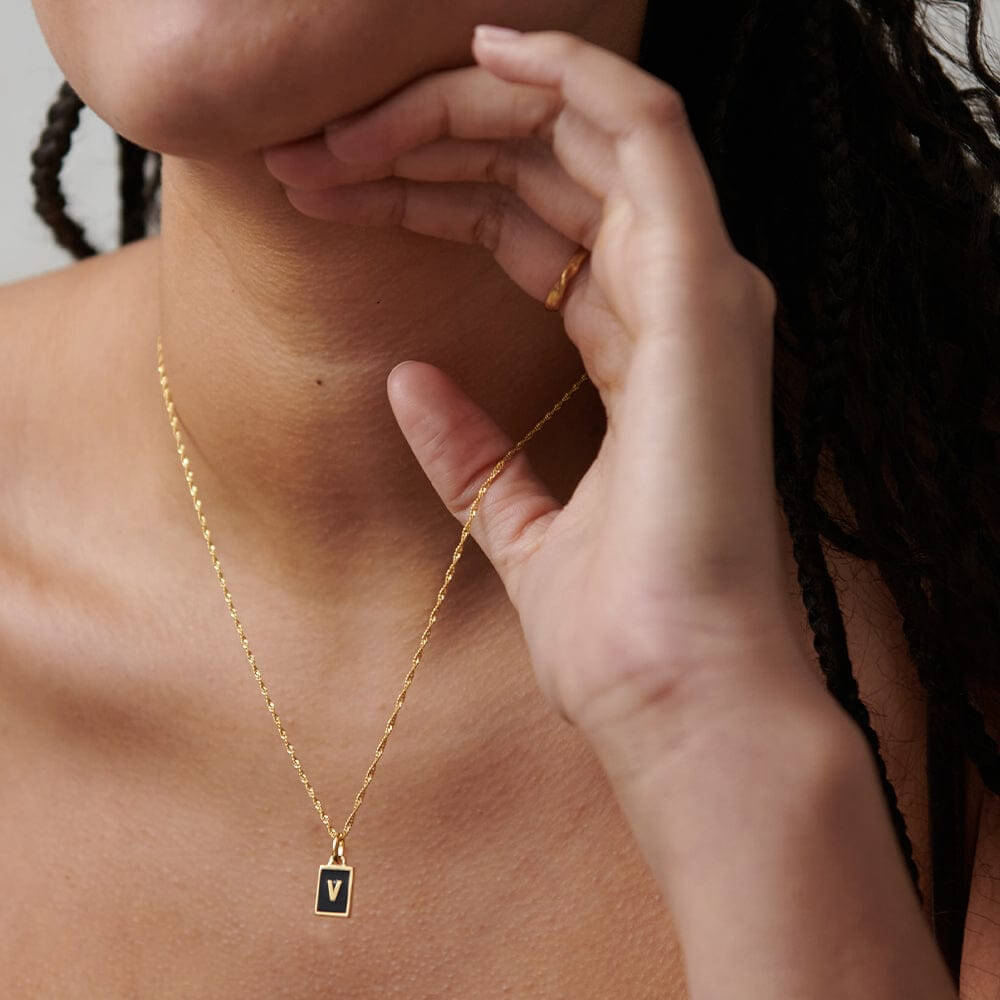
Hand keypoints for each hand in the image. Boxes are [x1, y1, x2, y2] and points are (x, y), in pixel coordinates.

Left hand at [263, 27, 828, 770]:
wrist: (668, 693)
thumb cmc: (613, 632)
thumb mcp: (516, 526)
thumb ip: (473, 454)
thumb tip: (410, 387)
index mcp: (639, 354)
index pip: (532, 230)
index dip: (431, 195)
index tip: (333, 196)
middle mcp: (677, 306)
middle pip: (547, 173)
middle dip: (427, 147)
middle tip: (316, 157)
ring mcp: (698, 292)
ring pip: (582, 141)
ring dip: (463, 114)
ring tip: (351, 129)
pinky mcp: (701, 292)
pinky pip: (645, 137)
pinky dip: (571, 76)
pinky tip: (485, 46)